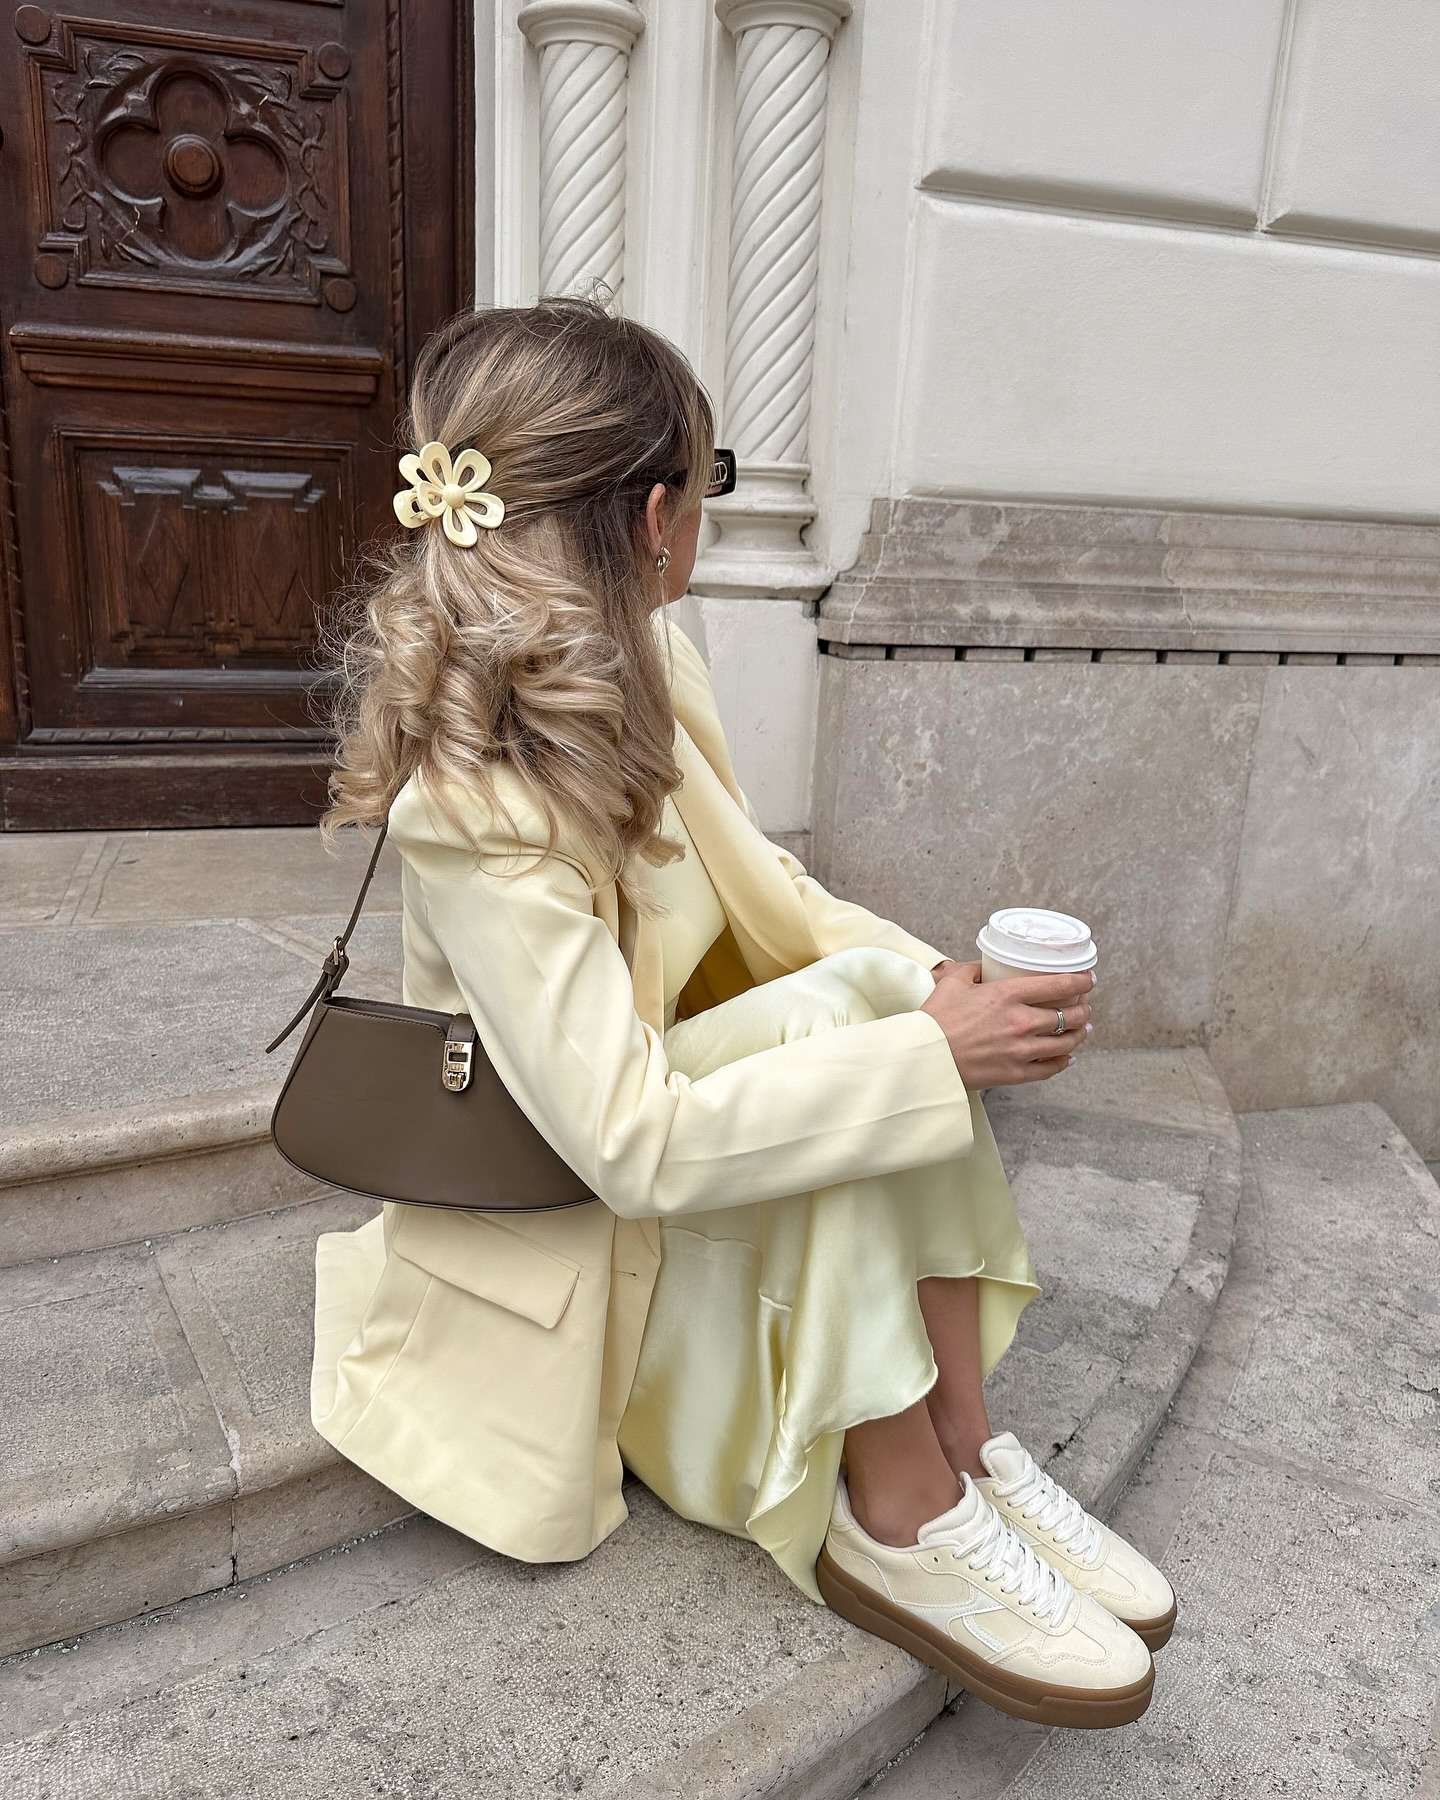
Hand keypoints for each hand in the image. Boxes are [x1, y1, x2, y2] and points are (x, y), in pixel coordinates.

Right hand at [920, 960, 1093, 1088]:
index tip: (1088, 979)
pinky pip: (1051, 1068)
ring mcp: (1020, 1050)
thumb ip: (972, 969)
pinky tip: (1067, 1057)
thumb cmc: (935, 1019)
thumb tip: (985, 966)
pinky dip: (1064, 1062)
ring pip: (1066, 1042)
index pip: (1059, 985)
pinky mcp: (1015, 1073)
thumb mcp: (952, 983)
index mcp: (1007, 995)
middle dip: (1084, 1009)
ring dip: (1080, 1034)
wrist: (924, 1057)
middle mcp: (1020, 1022)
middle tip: (1085, 1006)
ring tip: (1083, 1029)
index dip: (1081, 981)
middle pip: (1070, 1015)